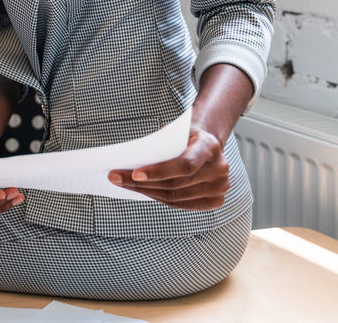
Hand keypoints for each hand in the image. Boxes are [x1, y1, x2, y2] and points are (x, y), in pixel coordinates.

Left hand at [108, 124, 229, 209]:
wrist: (207, 142)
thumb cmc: (186, 136)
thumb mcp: (174, 131)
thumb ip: (160, 145)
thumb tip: (132, 160)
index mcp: (210, 146)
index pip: (185, 164)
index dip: (159, 171)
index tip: (135, 173)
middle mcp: (219, 168)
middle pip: (176, 184)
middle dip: (142, 183)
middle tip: (117, 178)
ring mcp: (220, 187)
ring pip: (176, 197)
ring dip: (147, 192)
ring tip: (124, 185)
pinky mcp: (216, 200)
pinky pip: (182, 205)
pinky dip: (160, 199)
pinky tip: (143, 191)